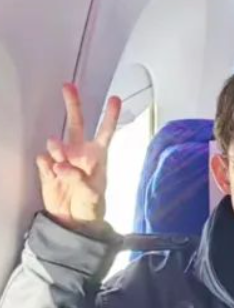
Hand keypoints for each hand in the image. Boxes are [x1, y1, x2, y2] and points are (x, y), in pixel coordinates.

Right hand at [37, 83, 120, 233]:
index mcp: (97, 157)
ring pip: (56, 142)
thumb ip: (78, 178)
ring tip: (61, 161)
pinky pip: (44, 160)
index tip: (115, 99)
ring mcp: (62, 159)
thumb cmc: (90, 206)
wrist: (72, 221)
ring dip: (57, 148)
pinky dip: (47, 165)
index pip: (105, 132)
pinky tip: (52, 173)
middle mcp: (79, 153)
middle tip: (69, 87)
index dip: (110, 116)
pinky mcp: (47, 169)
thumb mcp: (91, 195)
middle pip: (76, 124)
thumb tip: (61, 164)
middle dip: (73, 105)